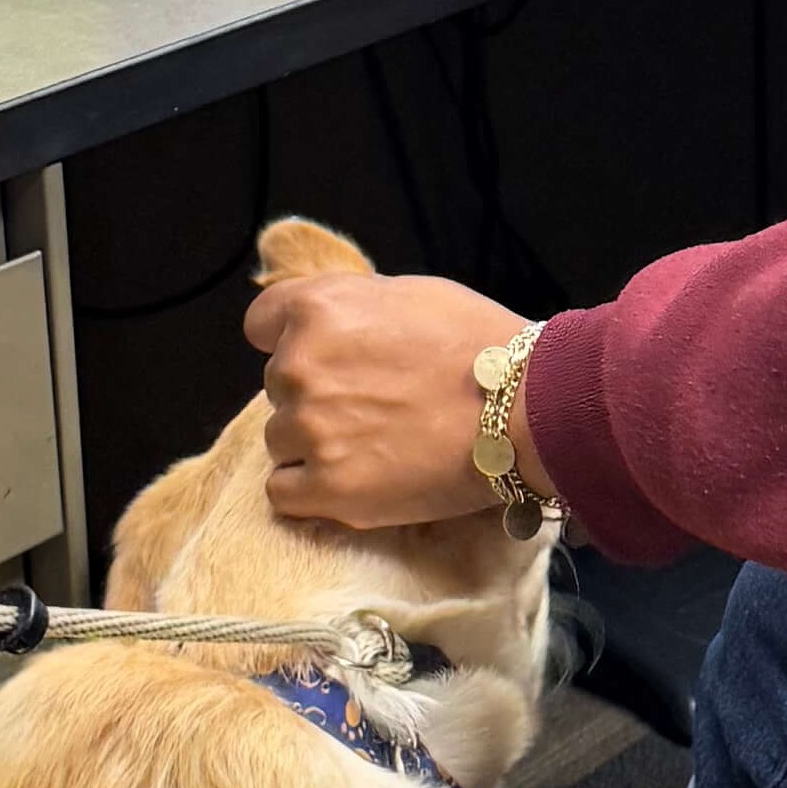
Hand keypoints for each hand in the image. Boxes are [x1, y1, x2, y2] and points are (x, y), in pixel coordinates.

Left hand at [243, 267, 524, 531]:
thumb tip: (328, 325)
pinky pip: (284, 492)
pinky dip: (312, 491)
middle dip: (315, 394)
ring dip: (315, 444)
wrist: (525, 409)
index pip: (261, 324)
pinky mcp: (328, 489)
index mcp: (317, 309)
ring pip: (281, 440)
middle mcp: (300, 367)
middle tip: (373, 405)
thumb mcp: (409, 295)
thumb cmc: (481, 345)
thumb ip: (352, 308)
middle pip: (278, 386)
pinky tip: (356, 480)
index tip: (322, 358)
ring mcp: (311, 431)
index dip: (290, 340)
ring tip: (375, 446)